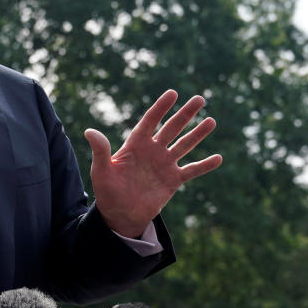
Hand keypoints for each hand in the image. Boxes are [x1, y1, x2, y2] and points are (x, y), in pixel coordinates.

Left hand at [85, 89, 221, 237]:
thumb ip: (100, 151)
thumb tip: (89, 131)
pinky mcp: (173, 180)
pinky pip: (192, 170)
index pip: (150, 121)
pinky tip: (218, 158)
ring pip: (184, 145)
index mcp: (136, 144)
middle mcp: (153, 150)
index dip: (161, 107)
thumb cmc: (108, 191)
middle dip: (185, 114)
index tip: (172, 93)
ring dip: (198, 134)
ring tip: (211, 121)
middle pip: (171, 128)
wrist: (120, 214)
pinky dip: (205, 165)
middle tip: (200, 99)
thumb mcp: (101, 171)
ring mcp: (164, 164)